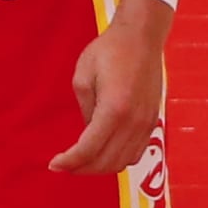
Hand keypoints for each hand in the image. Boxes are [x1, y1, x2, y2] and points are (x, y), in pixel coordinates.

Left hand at [50, 0, 170, 173]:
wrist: (141, 38)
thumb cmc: (108, 51)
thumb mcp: (83, 76)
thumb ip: (85, 109)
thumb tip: (87, 133)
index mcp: (114, 110)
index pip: (90, 149)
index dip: (70, 162)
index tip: (54, 165)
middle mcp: (134, 123)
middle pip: (108, 162)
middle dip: (83, 169)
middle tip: (64, 166)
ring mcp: (147, 124)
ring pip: (124, 162)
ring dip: (101, 167)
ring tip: (81, 162)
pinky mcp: (153, 122)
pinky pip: (136, 152)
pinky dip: (119, 159)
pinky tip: (104, 153)